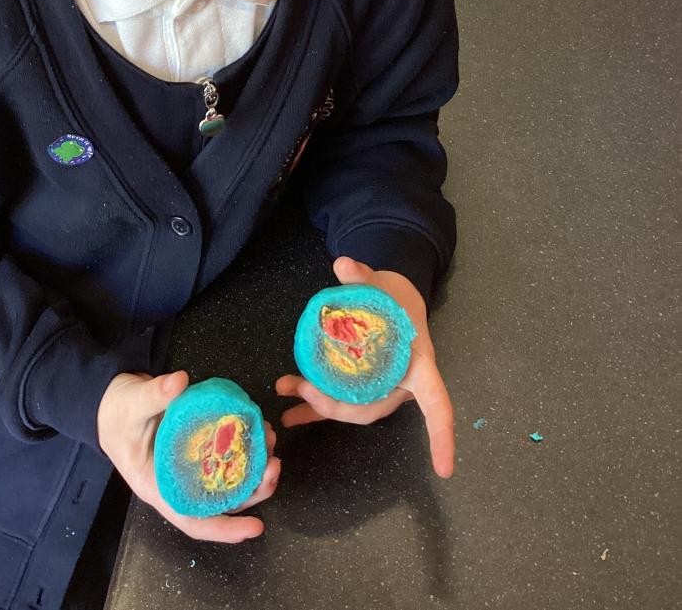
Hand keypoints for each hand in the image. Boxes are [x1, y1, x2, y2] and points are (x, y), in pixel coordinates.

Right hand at [96, 370, 280, 542]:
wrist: (111, 400)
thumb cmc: (117, 412)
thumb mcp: (131, 405)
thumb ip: (154, 395)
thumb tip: (179, 382)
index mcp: (159, 487)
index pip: (194, 520)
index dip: (225, 529)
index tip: (256, 527)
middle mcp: (179, 482)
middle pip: (221, 500)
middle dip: (253, 490)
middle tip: (275, 465)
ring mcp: (190, 466)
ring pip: (229, 477)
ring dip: (254, 466)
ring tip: (271, 441)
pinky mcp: (198, 447)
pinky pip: (225, 453)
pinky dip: (244, 445)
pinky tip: (257, 429)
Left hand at [275, 257, 454, 477]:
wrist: (392, 297)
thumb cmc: (397, 295)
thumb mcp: (384, 283)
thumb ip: (364, 276)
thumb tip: (343, 263)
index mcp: (419, 365)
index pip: (436, 404)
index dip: (441, 435)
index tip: (444, 468)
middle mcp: (400, 384)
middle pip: (373, 409)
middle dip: (337, 406)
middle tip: (304, 388)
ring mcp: (379, 388)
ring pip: (352, 409)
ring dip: (317, 407)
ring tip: (287, 391)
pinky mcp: (358, 386)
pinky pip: (338, 404)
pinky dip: (313, 409)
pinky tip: (289, 411)